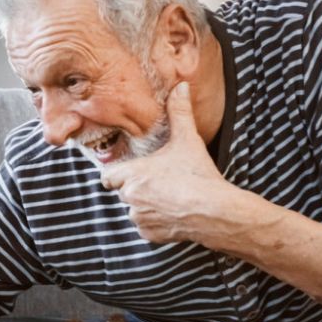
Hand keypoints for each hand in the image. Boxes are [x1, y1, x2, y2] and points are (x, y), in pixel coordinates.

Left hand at [99, 82, 245, 245]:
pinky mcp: (149, 235)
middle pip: (123, 192)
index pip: (107, 175)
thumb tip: (180, 86)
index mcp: (131, 174)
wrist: (214, 211)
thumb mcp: (187, 139)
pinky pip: (146, 228)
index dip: (118, 173)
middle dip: (137, 187)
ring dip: (146, 205)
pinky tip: (174, 213)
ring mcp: (138, 218)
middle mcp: (129, 197)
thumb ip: (179, 112)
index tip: (133, 170)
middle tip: (160, 181)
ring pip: (135, 210)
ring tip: (170, 197)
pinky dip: (156, 223)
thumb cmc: (197, 175)